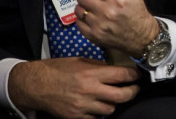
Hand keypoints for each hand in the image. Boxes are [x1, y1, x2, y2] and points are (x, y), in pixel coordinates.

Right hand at [8, 57, 140, 117]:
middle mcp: (90, 91)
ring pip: (110, 109)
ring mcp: (83, 106)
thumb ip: (100, 67)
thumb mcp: (81, 62)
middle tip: (134, 88)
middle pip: (122, 96)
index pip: (122, 75)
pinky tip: (99, 105)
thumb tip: (117, 70)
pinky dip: (100, 112)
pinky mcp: (76, 117)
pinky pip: (96, 118)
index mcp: (92, 74)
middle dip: (132, 92)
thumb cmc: (59, 70)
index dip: (134, 75)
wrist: (37, 85)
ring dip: (114, 103)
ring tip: (114, 97)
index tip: (137, 75)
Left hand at [75, 0, 158, 57]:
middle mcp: (106, 11)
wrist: (140, 35)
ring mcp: (98, 25)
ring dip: (84, 6)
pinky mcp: (92, 35)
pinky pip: (77, 22)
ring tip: (95, 8)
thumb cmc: (135, 9)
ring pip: (78, 8)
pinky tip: (93, 18)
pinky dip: (83, 19)